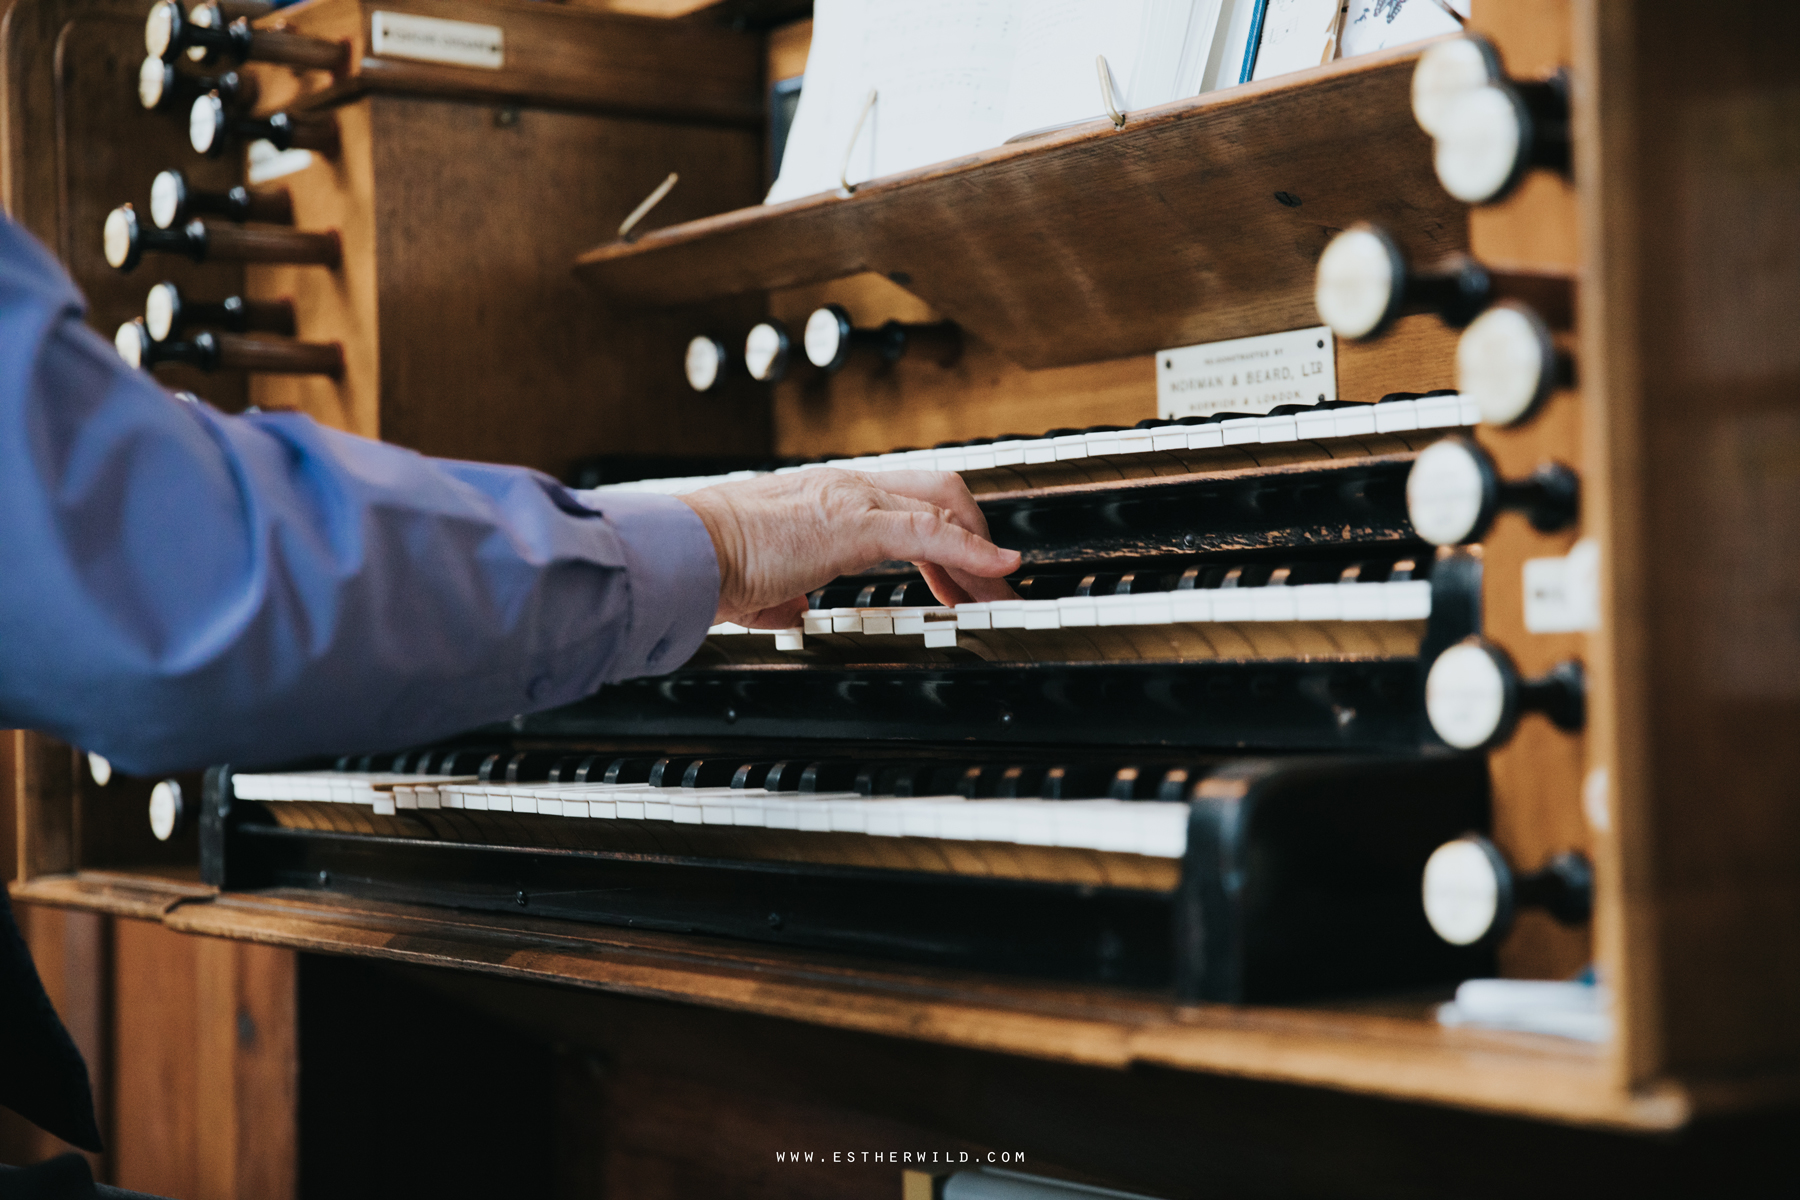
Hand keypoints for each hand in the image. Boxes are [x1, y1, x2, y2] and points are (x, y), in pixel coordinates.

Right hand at [679, 469, 1021, 627]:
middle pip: (940, 493)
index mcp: (826, 498)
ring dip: (982, 554)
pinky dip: (974, 551)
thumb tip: (792, 609)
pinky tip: (997, 571)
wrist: (685, 554)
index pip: (906, 503)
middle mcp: (846, 487)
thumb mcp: (760, 584)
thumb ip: (785, 593)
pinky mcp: (854, 522)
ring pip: (945, 505)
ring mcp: (852, 497)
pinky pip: (932, 532)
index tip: (960, 580)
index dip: (945, 540)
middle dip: (977, 540)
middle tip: (995, 589)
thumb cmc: (709, 567)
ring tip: (1003, 595)